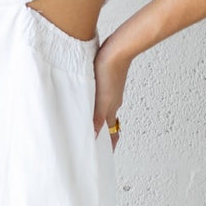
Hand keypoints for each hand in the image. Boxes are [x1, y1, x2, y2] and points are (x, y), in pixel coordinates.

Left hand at [92, 33, 130, 150]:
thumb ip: (96, 117)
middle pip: (108, 123)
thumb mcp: (100, 98)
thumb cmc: (110, 71)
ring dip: (98, 119)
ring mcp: (111, 91)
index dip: (109, 145)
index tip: (105, 156)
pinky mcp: (107, 80)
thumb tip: (93, 136)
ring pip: (105, 110)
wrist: (118, 49)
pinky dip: (96, 105)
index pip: (112, 133)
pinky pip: (101, 98)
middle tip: (93, 143)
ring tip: (88, 125)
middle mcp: (113, 102)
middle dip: (102, 134)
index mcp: (111, 108)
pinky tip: (88, 101)